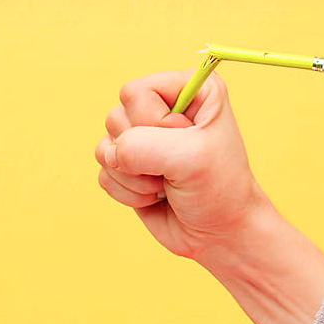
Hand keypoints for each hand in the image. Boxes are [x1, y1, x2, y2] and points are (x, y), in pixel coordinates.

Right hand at [95, 70, 268, 262]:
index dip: (153, 124)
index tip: (185, 144)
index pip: (136, 92)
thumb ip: (142, 147)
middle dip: (143, 155)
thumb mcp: (190, 159)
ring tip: (166, 184)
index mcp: (188, 89)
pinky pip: (104, 175)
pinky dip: (128, 193)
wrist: (219, 234)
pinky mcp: (127, 168)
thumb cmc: (219, 190)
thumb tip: (109, 154)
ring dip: (134, 178)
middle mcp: (163, 108)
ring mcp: (142, 139)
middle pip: (116, 118)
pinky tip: (155, 197)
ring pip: (105, 149)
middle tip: (175, 169)